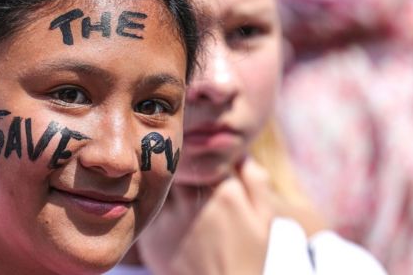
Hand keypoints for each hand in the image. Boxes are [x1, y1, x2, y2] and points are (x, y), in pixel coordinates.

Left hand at [137, 158, 275, 274]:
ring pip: (158, 185)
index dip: (199, 154)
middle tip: (179, 172)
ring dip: (162, 184)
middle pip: (177, 166)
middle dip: (178, 166)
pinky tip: (164, 216)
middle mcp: (195, 202)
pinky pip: (147, 209)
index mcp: (225, 192)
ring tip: (170, 193)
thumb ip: (255, 180)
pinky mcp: (153, 237)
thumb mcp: (265, 219)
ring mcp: (171, 220)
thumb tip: (241, 154)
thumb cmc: (250, 258)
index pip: (203, 155)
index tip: (198, 158)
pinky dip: (152, 207)